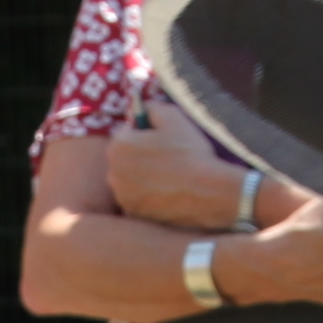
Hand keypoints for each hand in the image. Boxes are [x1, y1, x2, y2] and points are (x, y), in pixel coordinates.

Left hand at [103, 103, 262, 234]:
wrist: (209, 193)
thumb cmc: (191, 153)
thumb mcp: (173, 117)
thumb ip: (151, 108)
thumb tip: (142, 109)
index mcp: (118, 146)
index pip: (126, 134)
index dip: (144, 135)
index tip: (161, 141)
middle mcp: (113, 173)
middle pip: (124, 159)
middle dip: (139, 157)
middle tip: (166, 160)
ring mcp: (122, 197)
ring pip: (129, 181)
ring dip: (142, 178)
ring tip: (168, 177)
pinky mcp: (134, 215)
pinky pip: (137, 201)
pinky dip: (147, 198)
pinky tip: (167, 194)